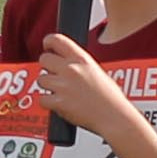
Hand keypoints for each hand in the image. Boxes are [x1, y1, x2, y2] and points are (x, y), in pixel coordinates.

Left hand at [34, 35, 143, 151]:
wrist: (114, 117)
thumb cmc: (110, 98)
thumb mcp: (97, 71)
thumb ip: (79, 65)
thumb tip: (64, 62)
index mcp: (82, 59)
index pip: (56, 40)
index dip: (48, 42)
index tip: (48, 47)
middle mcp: (71, 69)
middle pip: (44, 59)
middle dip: (47, 67)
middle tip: (55, 75)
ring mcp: (64, 86)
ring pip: (41, 79)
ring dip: (47, 86)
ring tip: (60, 92)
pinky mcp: (59, 102)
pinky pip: (42, 99)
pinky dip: (48, 103)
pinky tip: (59, 103)